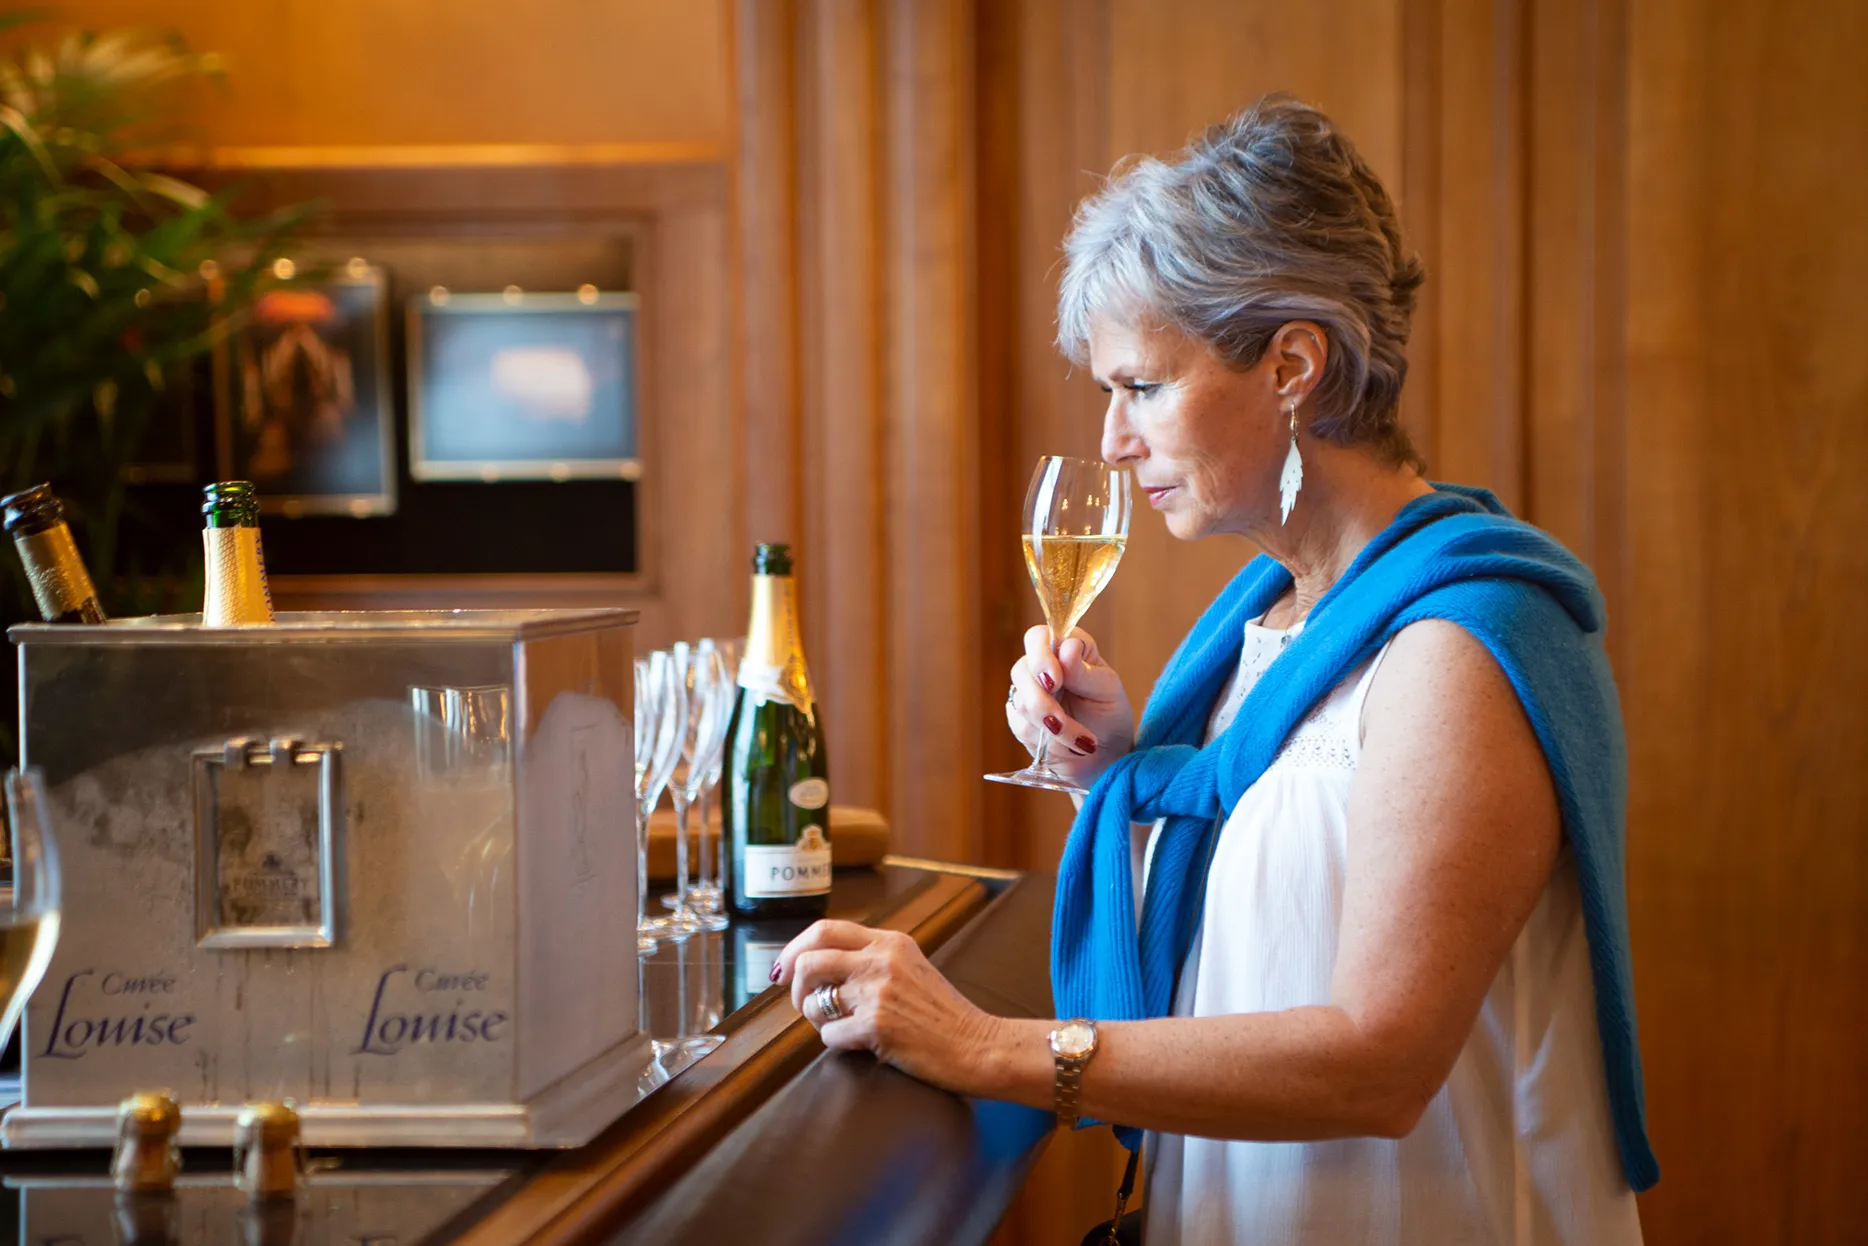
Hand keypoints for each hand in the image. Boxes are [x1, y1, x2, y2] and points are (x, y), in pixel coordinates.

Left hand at [776, 920, 1002, 1093]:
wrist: (979, 1046)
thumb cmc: (944, 1015)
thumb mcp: (911, 968)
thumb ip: (872, 959)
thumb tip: (817, 966)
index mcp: (891, 941)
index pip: (825, 930)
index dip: (794, 948)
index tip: (783, 969)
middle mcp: (882, 960)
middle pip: (809, 960)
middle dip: (794, 986)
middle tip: (801, 1004)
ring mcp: (879, 992)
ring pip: (814, 1001)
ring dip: (816, 1019)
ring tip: (837, 1026)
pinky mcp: (877, 1025)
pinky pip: (829, 1036)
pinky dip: (836, 1044)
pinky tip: (859, 1045)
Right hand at [1007, 625, 1133, 787]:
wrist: (1106, 754)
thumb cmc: (1109, 713)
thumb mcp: (1107, 690)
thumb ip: (1085, 671)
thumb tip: (1067, 648)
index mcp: (1064, 648)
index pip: (1038, 637)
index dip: (1041, 657)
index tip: (1055, 680)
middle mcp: (1040, 666)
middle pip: (1021, 671)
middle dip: (1043, 702)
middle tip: (1061, 723)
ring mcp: (1027, 693)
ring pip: (1021, 703)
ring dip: (1053, 728)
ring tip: (1082, 743)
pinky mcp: (1020, 720)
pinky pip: (1021, 727)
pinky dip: (1048, 742)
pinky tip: (1070, 748)